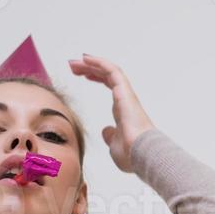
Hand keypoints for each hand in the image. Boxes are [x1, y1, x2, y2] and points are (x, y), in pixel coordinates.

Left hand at [68, 54, 154, 172]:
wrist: (141, 154)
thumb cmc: (130, 154)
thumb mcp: (114, 144)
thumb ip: (110, 135)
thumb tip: (106, 131)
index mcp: (122, 110)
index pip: (109, 86)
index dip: (95, 78)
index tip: (82, 75)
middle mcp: (125, 99)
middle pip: (107, 76)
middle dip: (90, 68)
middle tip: (73, 65)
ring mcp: (125, 95)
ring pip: (109, 71)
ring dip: (91, 64)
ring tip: (74, 61)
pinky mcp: (124, 92)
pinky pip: (112, 71)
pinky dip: (99, 62)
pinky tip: (86, 59)